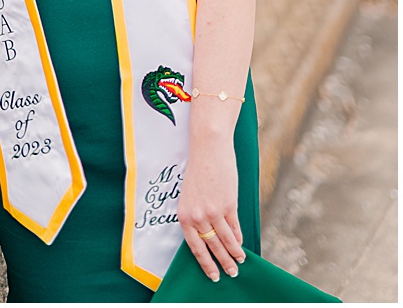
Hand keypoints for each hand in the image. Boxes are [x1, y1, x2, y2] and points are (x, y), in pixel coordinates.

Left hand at [177, 131, 245, 280]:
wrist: (207, 149)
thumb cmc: (197, 172)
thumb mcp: (191, 196)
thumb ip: (197, 215)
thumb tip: (209, 236)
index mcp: (183, 215)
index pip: (194, 246)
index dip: (205, 262)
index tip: (213, 274)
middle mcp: (197, 216)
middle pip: (212, 247)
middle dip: (222, 263)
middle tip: (231, 274)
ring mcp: (213, 212)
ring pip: (226, 241)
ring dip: (235, 254)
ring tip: (240, 263)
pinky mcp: (228, 205)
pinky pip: (234, 228)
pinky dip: (239, 238)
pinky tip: (242, 245)